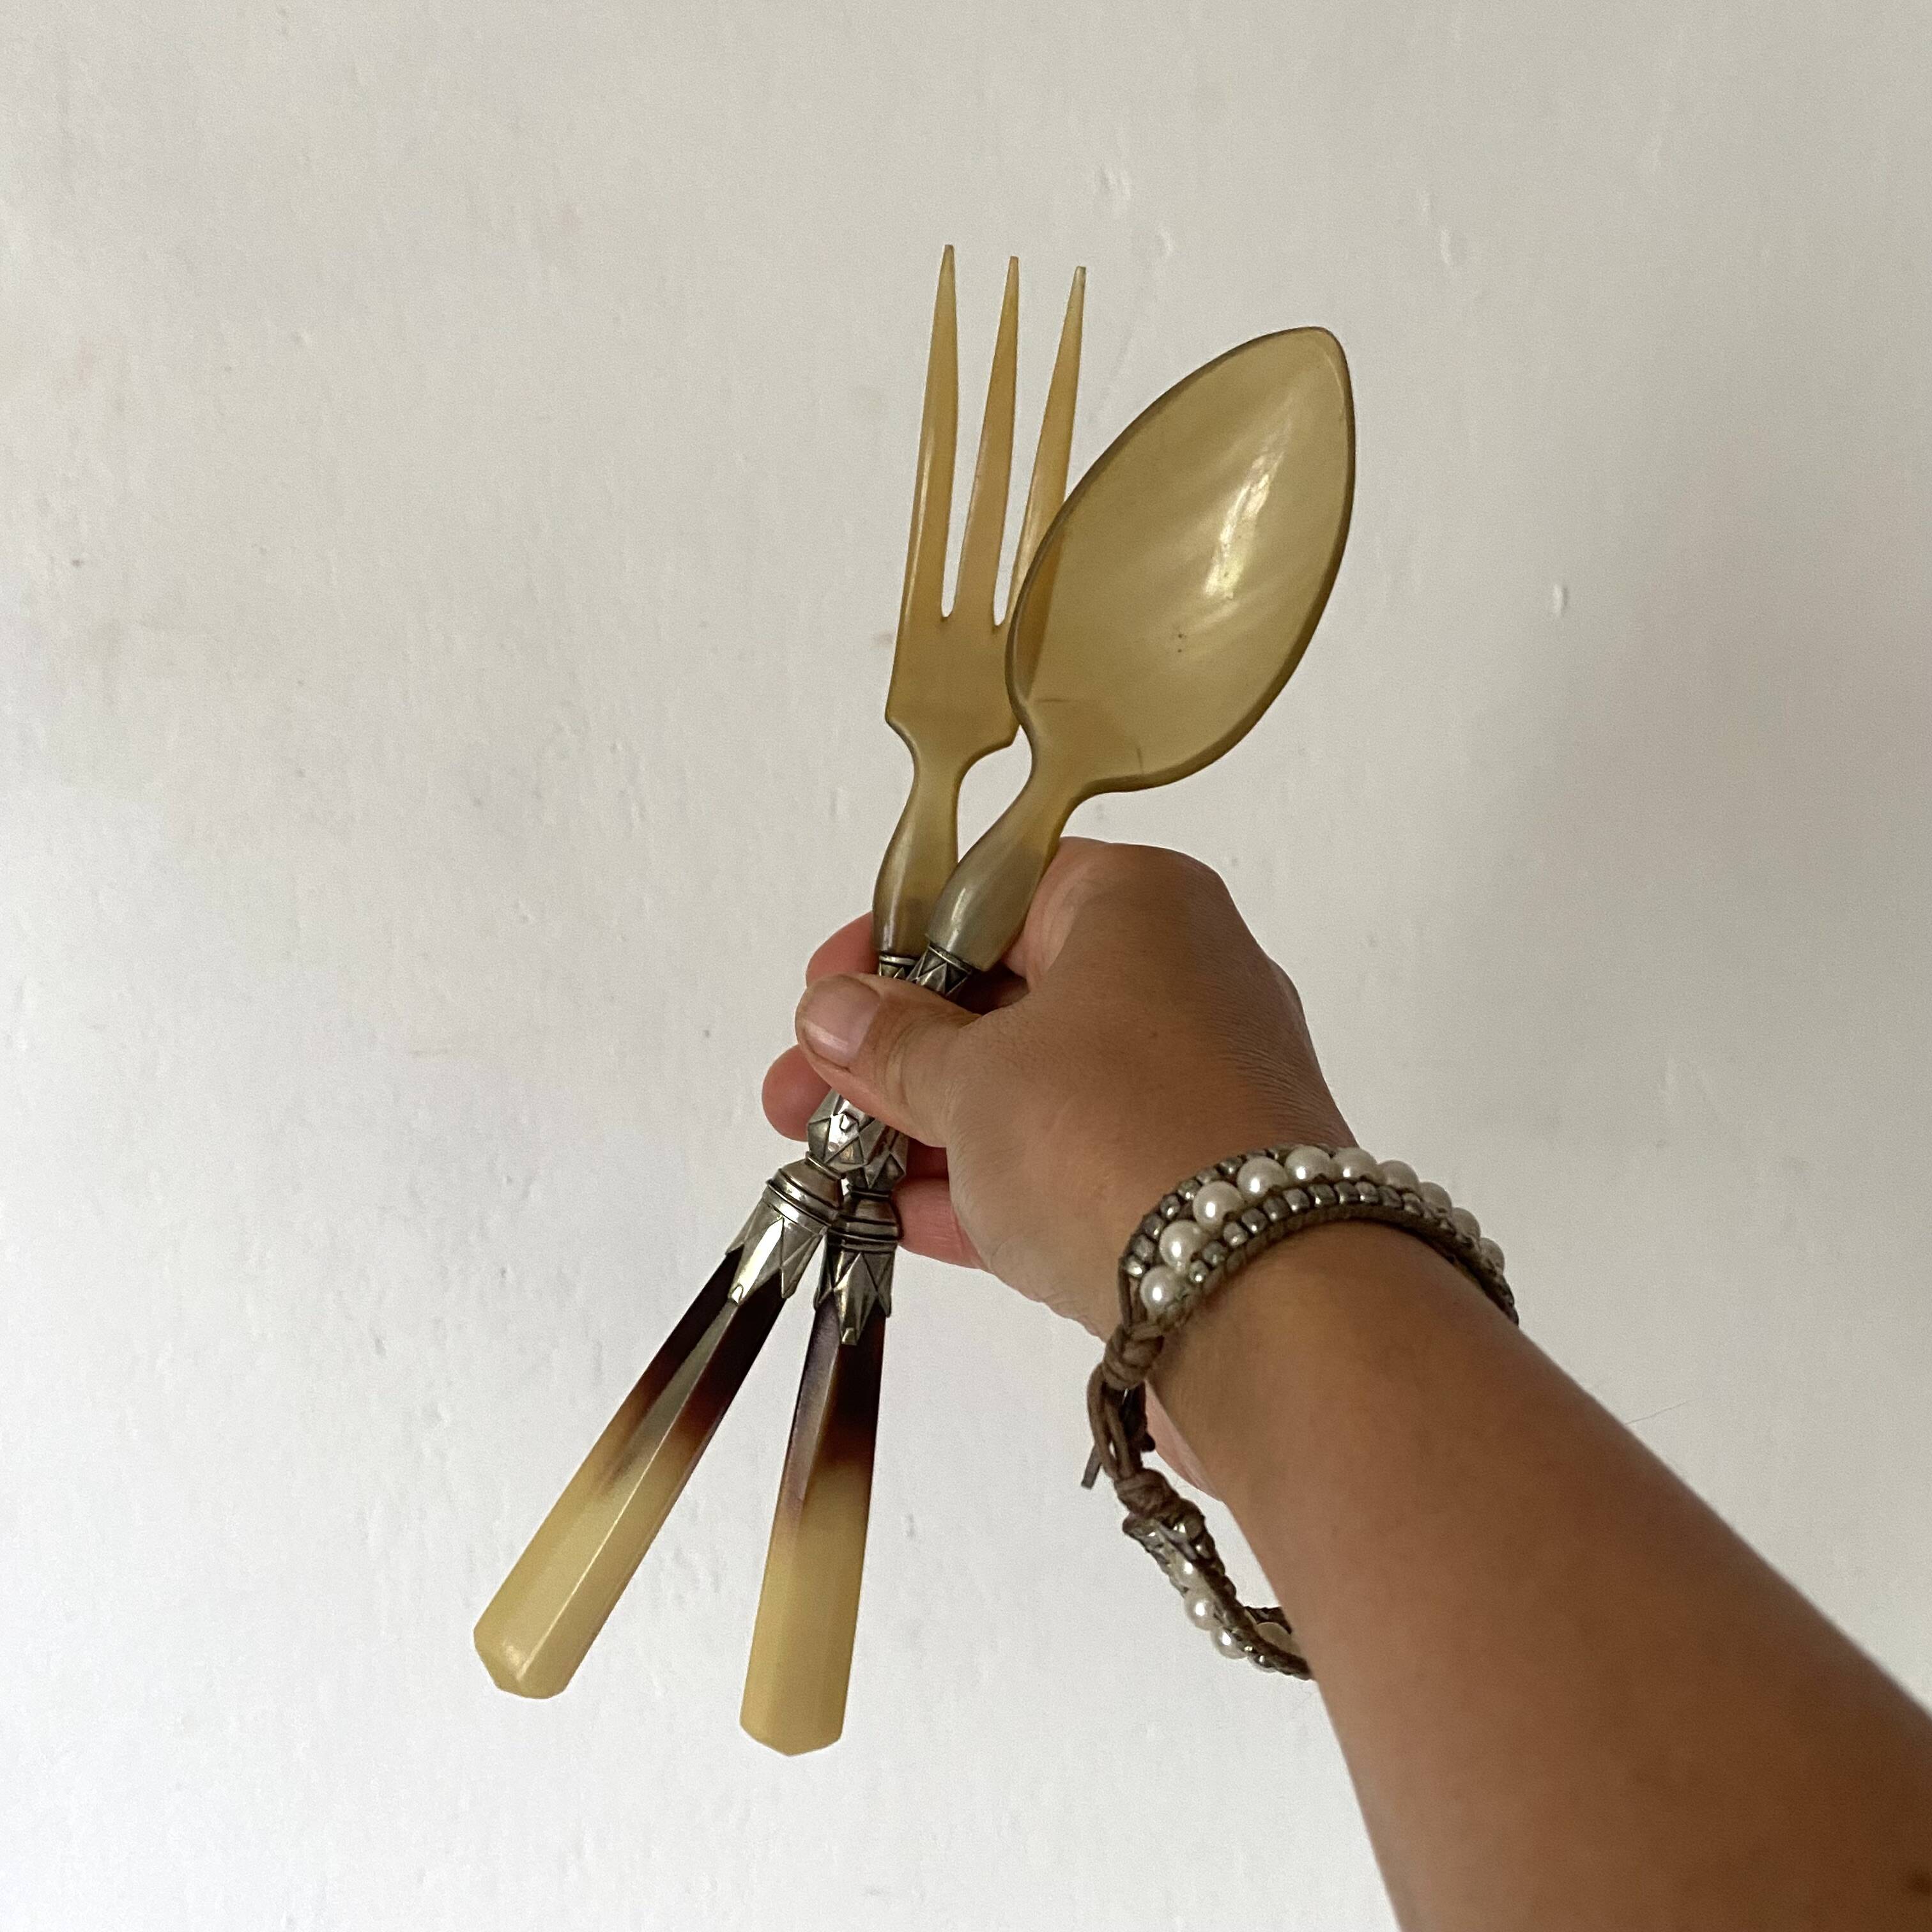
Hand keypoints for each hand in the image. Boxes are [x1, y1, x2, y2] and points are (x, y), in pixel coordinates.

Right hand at [761, 838, 1351, 1340]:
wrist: (1265, 1304)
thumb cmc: (1117, 1138)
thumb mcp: (974, 1077)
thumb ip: (895, 1045)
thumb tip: (837, 1011)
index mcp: (1140, 906)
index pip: (996, 892)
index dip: (895, 941)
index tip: (825, 992)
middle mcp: (1181, 982)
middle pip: (1010, 998)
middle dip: (895, 1052)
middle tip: (801, 1093)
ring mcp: (1194, 1091)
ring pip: (1038, 1092)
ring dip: (929, 1128)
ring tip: (828, 1162)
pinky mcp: (1196, 1188)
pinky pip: (1073, 1169)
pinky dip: (991, 1188)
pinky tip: (902, 1220)